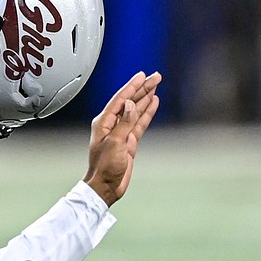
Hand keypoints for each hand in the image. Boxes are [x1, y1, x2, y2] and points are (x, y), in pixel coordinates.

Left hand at [84, 71, 160, 205]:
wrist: (106, 186)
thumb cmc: (105, 167)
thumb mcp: (115, 143)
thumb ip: (124, 124)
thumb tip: (131, 105)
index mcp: (103, 122)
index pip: (120, 99)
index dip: (132, 86)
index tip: (142, 75)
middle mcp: (111, 124)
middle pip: (130, 101)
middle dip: (142, 88)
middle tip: (156, 76)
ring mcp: (121, 131)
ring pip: (136, 110)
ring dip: (146, 97)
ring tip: (156, 85)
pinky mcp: (129, 140)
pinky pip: (139, 122)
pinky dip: (147, 112)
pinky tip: (153, 102)